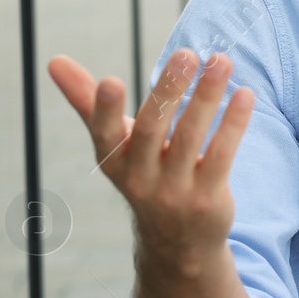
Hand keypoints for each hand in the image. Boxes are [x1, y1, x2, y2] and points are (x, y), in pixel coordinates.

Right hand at [48, 49, 253, 277]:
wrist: (177, 244)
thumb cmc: (144, 175)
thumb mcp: (114, 145)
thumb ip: (87, 101)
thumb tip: (53, 60)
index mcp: (114, 160)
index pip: (105, 134)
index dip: (104, 109)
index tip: (110, 80)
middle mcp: (141, 177)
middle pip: (153, 130)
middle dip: (168, 91)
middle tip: (186, 53)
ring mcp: (175, 191)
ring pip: (191, 137)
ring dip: (206, 96)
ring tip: (221, 61)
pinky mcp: (207, 199)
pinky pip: (221, 155)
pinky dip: (233, 124)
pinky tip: (245, 94)